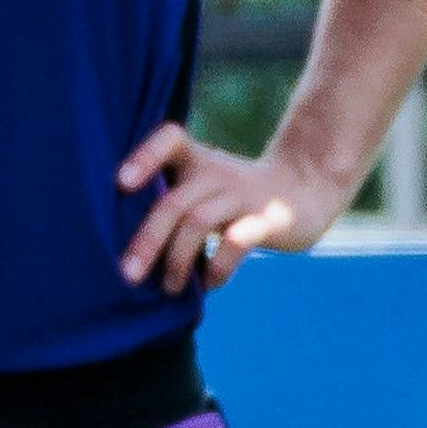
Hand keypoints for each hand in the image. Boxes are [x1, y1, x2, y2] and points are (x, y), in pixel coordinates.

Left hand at [115, 123, 348, 294]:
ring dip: (177, 261)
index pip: (169, 139)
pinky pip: (235, 242)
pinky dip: (216, 268)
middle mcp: (217, 173)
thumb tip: (128, 250)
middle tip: (128, 275)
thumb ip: (172, 202)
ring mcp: (243, 195)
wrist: (305, 189)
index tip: (121, 184)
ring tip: (170, 288)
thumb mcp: (206, 184)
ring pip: (198, 223)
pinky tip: (208, 284)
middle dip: (147, 241)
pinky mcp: (268, 219)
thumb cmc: (237, 197)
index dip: (144, 156)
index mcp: (198, 160)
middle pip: (174, 202)